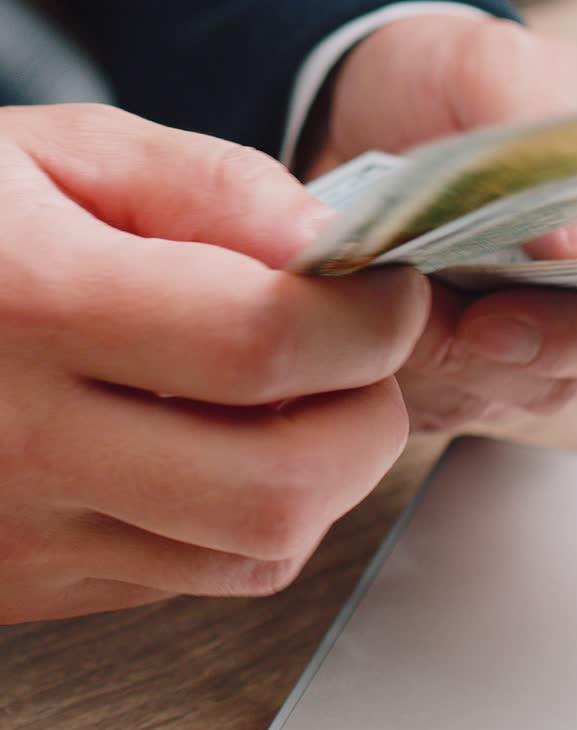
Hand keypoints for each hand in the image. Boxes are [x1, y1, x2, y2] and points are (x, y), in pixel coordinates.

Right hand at [0, 104, 427, 621]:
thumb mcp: (60, 151)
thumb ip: (205, 185)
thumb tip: (327, 240)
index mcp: (37, 302)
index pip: (261, 342)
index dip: (368, 317)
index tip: (388, 288)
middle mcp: (28, 436)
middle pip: (279, 483)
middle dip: (371, 413)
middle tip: (365, 350)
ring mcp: (28, 528)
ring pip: (254, 550)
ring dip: (325, 472)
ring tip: (299, 391)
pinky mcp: (34, 577)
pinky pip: (196, 575)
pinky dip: (254, 515)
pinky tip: (226, 440)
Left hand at [307, 14, 576, 429]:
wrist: (365, 99)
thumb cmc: (452, 78)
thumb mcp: (497, 65)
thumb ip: (548, 137)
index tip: (492, 319)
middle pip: (561, 377)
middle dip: (472, 349)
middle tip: (402, 297)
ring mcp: (516, 344)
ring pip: (480, 394)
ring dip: (416, 351)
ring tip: (365, 279)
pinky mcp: (446, 369)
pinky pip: (418, 399)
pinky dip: (374, 360)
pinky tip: (345, 301)